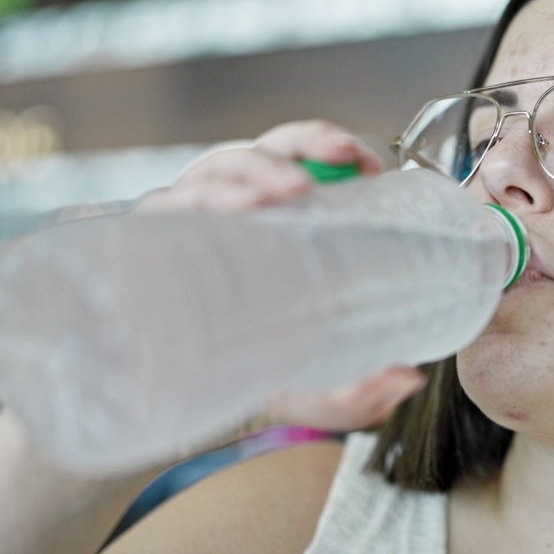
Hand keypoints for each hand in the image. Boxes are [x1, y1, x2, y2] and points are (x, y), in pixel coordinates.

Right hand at [142, 121, 422, 433]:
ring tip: (294, 190)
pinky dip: (198, 199)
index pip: (304, 160)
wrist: (169, 411)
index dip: (334, 148)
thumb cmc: (247, 380)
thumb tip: (408, 379)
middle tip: (345, 161)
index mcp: (274, 221)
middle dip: (308, 143)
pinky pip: (166, 205)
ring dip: (259, 171)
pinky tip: (234, 211)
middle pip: (266, 150)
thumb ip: (358, 393)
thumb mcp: (311, 391)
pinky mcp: (145, 241)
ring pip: (218, 168)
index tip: (369, 165)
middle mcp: (230, 211)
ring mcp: (186, 220)